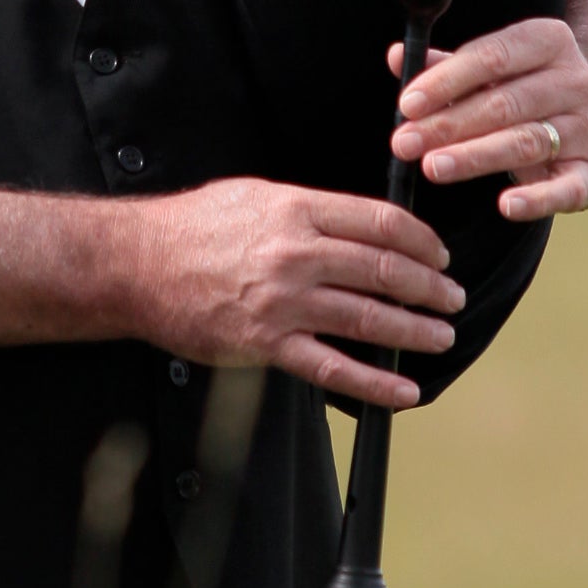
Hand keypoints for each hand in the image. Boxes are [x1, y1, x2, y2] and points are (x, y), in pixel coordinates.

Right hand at [114, 180, 461, 410]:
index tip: (439, 256)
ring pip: (367, 318)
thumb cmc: (193, 227)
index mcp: (296, 210)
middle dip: (429, 287)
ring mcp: (282, 302)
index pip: (381, 223)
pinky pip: (333, 368)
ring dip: (414, 330)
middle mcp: (295, 254)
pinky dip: (375, 383)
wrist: (136, 265)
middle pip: (384, 269)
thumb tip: (360, 224)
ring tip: (440, 337)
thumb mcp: (255, 196)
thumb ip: (308, 210)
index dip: (422, 242)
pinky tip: (404, 391)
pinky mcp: (266, 344)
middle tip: (451, 298)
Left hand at [391, 15, 587, 221]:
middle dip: (449, 125)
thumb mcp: (494, 69)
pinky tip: (506, 206)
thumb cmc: (528, 88)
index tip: (408, 105)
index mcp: (549, 41)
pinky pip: (567, 188)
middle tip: (405, 143)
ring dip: (475, 157)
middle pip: (505, 103)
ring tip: (433, 167)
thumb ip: (448, 66)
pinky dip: (537, 199)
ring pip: (526, 142)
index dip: (447, 80)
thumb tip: (397, 56)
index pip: (493, 56)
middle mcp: (575, 80)